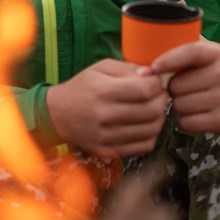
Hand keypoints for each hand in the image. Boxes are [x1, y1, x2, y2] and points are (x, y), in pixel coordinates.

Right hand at [45, 59, 168, 157]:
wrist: (57, 115)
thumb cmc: (82, 87)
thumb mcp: (100, 68)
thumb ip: (128, 68)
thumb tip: (151, 75)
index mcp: (103, 91)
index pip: (146, 90)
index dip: (157, 85)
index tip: (155, 83)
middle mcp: (105, 115)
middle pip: (152, 111)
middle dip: (162, 100)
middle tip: (159, 96)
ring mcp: (107, 136)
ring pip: (152, 130)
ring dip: (159, 118)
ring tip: (152, 110)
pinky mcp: (109, 151)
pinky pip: (143, 147)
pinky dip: (151, 135)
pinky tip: (144, 126)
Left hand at [152, 40, 219, 135]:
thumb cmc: (214, 76)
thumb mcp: (204, 59)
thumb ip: (179, 55)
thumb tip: (143, 70)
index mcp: (216, 54)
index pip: (188, 52)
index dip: (167, 60)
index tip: (151, 69)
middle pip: (176, 86)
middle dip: (175, 90)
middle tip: (187, 90)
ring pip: (180, 105)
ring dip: (180, 106)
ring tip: (194, 102)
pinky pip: (188, 122)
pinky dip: (187, 121)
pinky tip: (198, 115)